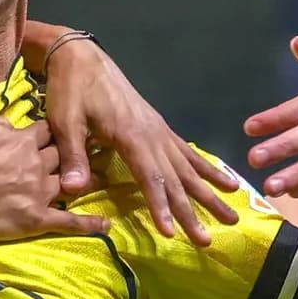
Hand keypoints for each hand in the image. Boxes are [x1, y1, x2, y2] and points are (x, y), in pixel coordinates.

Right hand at [0, 116, 109, 240]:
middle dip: (71, 151)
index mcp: (23, 141)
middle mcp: (38, 165)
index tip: (60, 128)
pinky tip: (105, 225)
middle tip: (87, 148)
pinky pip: (68, 221)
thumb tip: (12, 125)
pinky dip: (88, 224)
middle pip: (61, 155)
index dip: (52, 129)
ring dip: (85, 180)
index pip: (46, 130)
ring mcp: (41, 193)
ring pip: (70, 184)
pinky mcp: (39, 218)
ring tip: (100, 178)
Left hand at [43, 38, 239, 245]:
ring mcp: (159, 130)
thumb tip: (73, 190)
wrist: (82, 57)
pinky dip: (207, 168)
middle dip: (193, 210)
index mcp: (131, 134)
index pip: (151, 177)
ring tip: (233, 213)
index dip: (161, 206)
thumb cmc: (70, 88)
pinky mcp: (158, 127)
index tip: (172, 232)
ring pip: (189, 167)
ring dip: (210, 192)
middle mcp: (153, 134)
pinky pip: (187, 151)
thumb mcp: (64, 121)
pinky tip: (224, 181)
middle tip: (208, 240)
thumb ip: (73, 155)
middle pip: (177, 178)